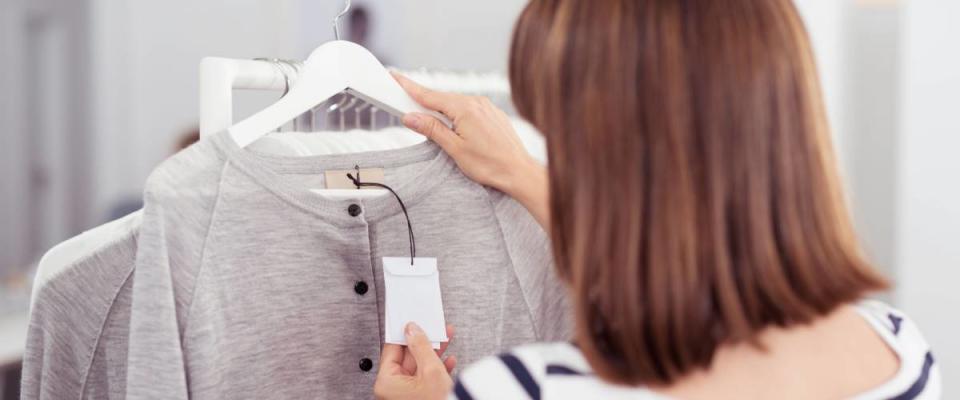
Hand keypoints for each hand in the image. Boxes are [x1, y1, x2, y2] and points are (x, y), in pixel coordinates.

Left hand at [374, 323, 456, 399]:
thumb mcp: (431, 370)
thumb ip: (421, 346)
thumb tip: (413, 330)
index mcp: (386, 383)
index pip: (392, 349)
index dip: (405, 333)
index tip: (412, 322)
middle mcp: (392, 390)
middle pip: (407, 357)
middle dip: (423, 342)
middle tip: (432, 328)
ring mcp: (405, 396)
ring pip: (418, 367)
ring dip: (433, 353)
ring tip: (445, 337)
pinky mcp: (419, 398)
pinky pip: (425, 378)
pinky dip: (437, 368)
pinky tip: (448, 360)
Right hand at [394, 73, 549, 228]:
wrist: (519, 172)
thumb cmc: (490, 164)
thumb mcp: (455, 149)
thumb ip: (432, 129)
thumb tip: (411, 117)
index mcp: (465, 108)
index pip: (429, 96)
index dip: (410, 87)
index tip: (395, 78)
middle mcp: (477, 102)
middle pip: (442, 98)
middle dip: (424, 101)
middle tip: (406, 103)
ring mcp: (487, 107)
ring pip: (457, 104)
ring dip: (442, 110)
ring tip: (431, 121)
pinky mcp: (493, 114)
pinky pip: (470, 109)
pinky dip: (457, 114)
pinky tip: (454, 125)